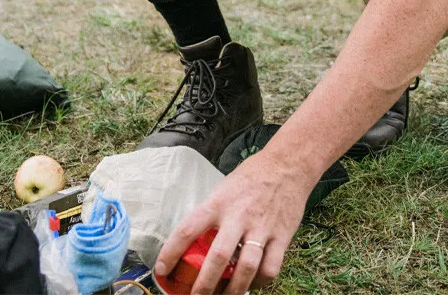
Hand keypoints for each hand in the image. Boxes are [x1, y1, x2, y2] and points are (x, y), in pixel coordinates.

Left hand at [155, 152, 308, 294]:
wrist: (286, 165)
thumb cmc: (250, 177)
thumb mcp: (223, 189)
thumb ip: (212, 214)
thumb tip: (194, 242)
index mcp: (218, 202)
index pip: (188, 228)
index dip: (171, 252)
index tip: (161, 269)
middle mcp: (238, 216)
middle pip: (218, 256)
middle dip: (204, 284)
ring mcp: (262, 227)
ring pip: (246, 267)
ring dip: (233, 290)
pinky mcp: (282, 236)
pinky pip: (270, 269)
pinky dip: (259, 283)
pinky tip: (251, 285)